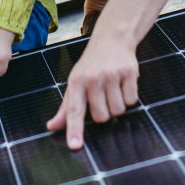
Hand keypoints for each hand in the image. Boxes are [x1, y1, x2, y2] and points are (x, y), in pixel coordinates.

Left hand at [46, 31, 138, 148]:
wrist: (112, 38)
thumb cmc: (91, 64)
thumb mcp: (75, 81)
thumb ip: (65, 107)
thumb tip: (52, 126)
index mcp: (76, 81)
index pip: (74, 110)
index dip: (74, 130)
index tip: (74, 146)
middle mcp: (92, 78)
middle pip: (101, 117)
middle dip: (104, 111)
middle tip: (102, 95)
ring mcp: (111, 74)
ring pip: (118, 111)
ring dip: (117, 104)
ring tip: (113, 87)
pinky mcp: (129, 72)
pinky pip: (132, 101)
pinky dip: (129, 96)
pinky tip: (123, 82)